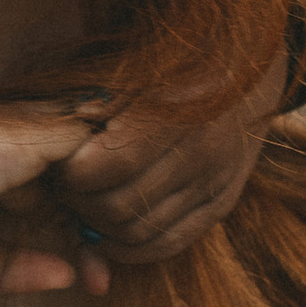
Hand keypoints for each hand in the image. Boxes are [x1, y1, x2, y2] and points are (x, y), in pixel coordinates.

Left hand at [0, 105, 109, 295]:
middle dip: (102, 229)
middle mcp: (9, 180)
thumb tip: (125, 131)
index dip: (114, 179)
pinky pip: (12, 272)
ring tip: (101, 277)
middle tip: (128, 249)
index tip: (146, 196)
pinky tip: (64, 277)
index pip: (82, 161)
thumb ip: (74, 137)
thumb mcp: (20, 137)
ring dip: (79, 261)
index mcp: (22, 144)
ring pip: (48, 245)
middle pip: (71, 208)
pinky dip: (39, 276)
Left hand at [44, 49, 285, 291]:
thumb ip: (96, 103)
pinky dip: (131, 249)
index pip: (108, 166)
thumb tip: (56, 140)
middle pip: (119, 206)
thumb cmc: (175, 57)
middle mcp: (203, 150)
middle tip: (65, 188)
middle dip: (80, 203)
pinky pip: (168, 244)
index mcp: (177, 109)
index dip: (71, 174)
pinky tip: (110, 231)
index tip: (59, 163)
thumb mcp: (135, 66)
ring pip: (139, 233)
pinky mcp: (223, 202)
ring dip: (100, 228)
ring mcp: (217, 181)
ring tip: (85, 203)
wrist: (249, 61)